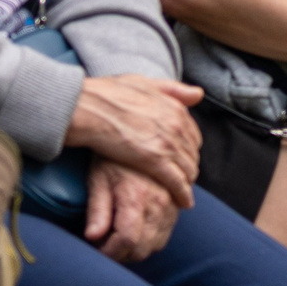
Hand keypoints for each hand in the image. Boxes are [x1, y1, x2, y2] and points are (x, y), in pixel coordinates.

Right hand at [64, 75, 203, 206]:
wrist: (88, 107)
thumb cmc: (109, 94)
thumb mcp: (144, 83)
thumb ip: (173, 90)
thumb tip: (198, 94)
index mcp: (174, 108)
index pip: (193, 135)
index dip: (188, 148)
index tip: (182, 157)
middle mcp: (176, 126)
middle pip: (192, 153)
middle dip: (188, 166)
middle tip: (182, 177)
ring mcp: (167, 143)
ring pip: (188, 169)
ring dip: (188, 181)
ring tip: (182, 191)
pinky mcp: (155, 161)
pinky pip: (177, 182)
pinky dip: (183, 193)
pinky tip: (184, 202)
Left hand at [84, 161, 179, 262]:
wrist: (140, 132)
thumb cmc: (113, 157)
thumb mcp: (99, 179)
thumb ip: (97, 210)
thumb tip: (92, 238)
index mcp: (137, 197)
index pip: (127, 241)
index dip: (109, 252)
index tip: (96, 250)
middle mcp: (159, 203)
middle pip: (143, 249)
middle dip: (120, 254)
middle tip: (103, 245)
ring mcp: (171, 204)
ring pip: (156, 245)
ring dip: (136, 248)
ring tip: (117, 236)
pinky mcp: (177, 203)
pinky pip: (166, 233)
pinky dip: (149, 239)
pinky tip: (134, 228)